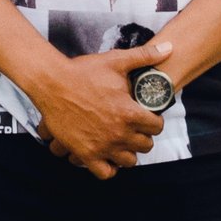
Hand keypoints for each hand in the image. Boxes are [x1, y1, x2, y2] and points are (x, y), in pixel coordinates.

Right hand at [35, 37, 174, 179]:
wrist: (52, 83)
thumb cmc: (83, 71)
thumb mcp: (116, 61)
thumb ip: (145, 57)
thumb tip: (169, 48)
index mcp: (129, 113)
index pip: (156, 127)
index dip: (153, 121)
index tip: (146, 116)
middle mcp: (118, 133)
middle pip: (145, 145)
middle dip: (143, 136)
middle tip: (134, 128)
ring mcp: (102, 146)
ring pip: (129, 161)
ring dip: (128, 152)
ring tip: (121, 141)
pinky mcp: (85, 154)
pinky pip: (105, 172)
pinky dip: (109, 168)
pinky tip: (107, 155)